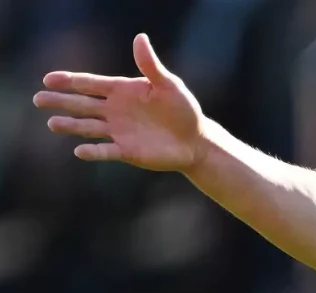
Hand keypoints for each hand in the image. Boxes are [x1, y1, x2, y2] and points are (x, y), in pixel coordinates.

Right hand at [33, 34, 206, 171]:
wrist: (196, 140)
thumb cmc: (183, 109)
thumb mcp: (169, 85)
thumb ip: (151, 65)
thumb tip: (140, 38)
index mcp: (122, 91)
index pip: (91, 84)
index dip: (70, 81)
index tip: (49, 79)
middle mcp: (115, 111)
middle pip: (82, 105)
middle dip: (61, 101)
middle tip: (39, 99)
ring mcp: (118, 131)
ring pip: (88, 127)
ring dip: (70, 125)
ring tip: (52, 123)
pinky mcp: (127, 151)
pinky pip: (106, 151)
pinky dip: (93, 152)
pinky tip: (79, 151)